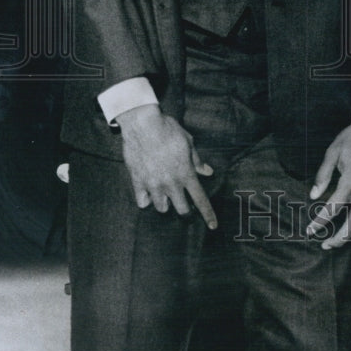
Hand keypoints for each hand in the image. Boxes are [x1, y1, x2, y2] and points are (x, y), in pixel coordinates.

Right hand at [115, 103, 217, 229]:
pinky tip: (149, 192)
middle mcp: (171, 183)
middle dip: (186, 212)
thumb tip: (208, 172)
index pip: (201, 200)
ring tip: (166, 195)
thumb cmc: (168, 130)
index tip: (213, 226)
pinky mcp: (137, 182)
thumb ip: (197, 161)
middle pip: (182, 211)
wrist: (143, 125)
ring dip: (166, 204)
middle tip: (185, 206)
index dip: (208, 214)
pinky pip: (142, 202)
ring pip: (161, 209)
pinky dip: (146, 200)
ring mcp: (153, 185)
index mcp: (186, 173)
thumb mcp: (188, 142)